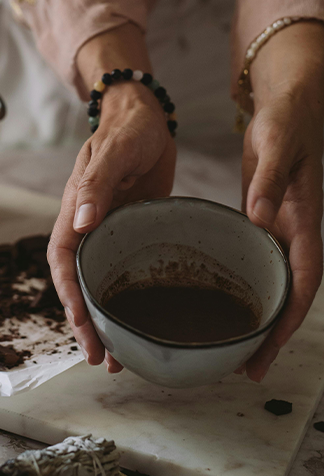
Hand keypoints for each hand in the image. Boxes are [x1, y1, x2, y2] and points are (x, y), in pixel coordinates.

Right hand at [48, 80, 175, 369]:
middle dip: (85, 323)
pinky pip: (124, 273)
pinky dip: (128, 301)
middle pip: (78, 284)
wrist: (146, 118)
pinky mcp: (131, 235)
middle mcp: (88, 228)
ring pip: (100, 285)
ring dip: (104, 321)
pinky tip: (139, 322)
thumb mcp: (114, 151)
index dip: (70, 296)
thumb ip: (96, 184)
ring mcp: (109, 234)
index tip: (82, 325)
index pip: (64, 262)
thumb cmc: (128, 130)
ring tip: (116, 358)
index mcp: (76, 212)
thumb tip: (81, 222)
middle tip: (100, 359)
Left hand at [239, 22, 323, 381]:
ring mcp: (280, 227)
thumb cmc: (289, 119)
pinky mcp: (264, 220)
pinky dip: (248, 286)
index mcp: (304, 220)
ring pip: (273, 282)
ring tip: (237, 349)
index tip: (267, 349)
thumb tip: (257, 214)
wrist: (289, 102)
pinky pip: (258, 261)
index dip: (287, 319)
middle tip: (248, 367)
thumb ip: (270, 179)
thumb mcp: (279, 143)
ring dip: (260, 316)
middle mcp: (294, 231)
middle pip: (287, 293)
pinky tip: (228, 301)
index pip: (301, 282)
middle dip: (272, 333)